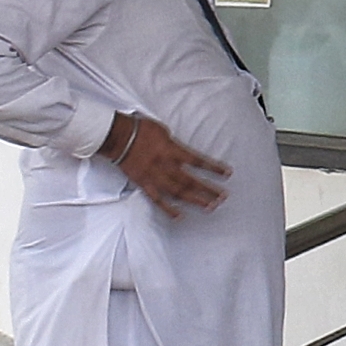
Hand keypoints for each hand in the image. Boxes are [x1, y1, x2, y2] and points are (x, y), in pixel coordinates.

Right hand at [106, 112, 228, 215]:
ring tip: (209, 207)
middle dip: (208, 190)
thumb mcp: (162, 130)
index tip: (227, 174)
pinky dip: (168, 209)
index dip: (214, 168)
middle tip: (223, 198)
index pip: (198, 161)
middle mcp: (167, 166)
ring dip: (194, 200)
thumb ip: (174, 143)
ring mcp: (155, 176)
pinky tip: (178, 217)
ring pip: (178, 192)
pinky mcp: (144, 183)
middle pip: (192, 181)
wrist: (118, 137)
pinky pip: (157, 199)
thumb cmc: (139, 129)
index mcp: (173, 150)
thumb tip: (180, 151)